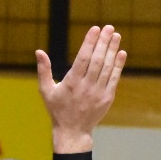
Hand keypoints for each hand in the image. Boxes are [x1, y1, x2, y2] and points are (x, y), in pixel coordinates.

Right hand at [37, 25, 127, 152]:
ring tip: (116, 35)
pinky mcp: (107, 98)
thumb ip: (43, 70)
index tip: (96, 29)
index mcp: (71, 82)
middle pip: (98, 60)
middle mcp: (86, 86)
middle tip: (109, 27)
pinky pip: (114, 78)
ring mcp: (98, 93)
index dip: (90, 42)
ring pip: (107, 68)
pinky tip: (121, 53)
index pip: (83, 58)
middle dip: (104, 42)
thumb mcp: (46, 90)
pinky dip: (118, 65)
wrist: (73, 132)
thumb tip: (39, 51)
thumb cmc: (57, 109)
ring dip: (113, 50)